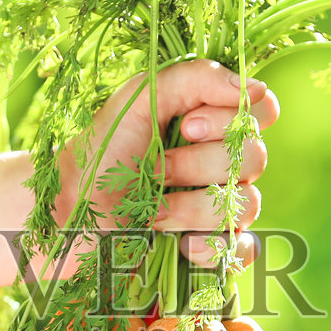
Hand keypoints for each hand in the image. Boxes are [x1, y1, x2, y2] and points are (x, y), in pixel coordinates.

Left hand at [60, 59, 279, 266]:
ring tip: (151, 210)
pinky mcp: (212, 250)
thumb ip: (192, 79)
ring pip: (249, 204)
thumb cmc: (101, 153)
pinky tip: (180, 244)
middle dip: (199, 164)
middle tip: (155, 169)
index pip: (262, 111)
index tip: (186, 126)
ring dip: (193, 206)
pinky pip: (243, 250)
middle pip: (256, 157)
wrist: (69, 213)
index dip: (233, 118)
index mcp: (213, 124)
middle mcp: (224, 164)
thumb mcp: (137, 100)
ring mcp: (222, 209)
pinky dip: (212, 247)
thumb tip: (255, 87)